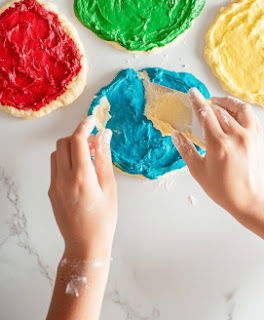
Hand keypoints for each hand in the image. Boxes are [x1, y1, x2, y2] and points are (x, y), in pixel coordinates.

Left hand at [48, 116, 116, 259]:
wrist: (85, 245)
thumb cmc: (103, 219)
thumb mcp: (109, 186)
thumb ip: (104, 158)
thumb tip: (104, 135)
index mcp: (81, 177)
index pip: (77, 140)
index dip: (85, 126)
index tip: (93, 121)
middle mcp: (64, 178)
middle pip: (63, 143)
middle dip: (77, 136)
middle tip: (94, 142)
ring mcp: (55, 185)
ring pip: (57, 153)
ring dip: (70, 148)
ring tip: (88, 157)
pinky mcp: (52, 191)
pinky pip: (55, 167)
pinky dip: (66, 161)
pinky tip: (81, 171)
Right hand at [172, 88, 263, 223]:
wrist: (252, 201)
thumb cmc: (224, 190)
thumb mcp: (199, 172)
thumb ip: (186, 150)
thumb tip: (176, 135)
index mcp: (219, 144)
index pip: (205, 114)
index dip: (197, 101)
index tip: (192, 92)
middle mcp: (236, 136)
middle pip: (220, 110)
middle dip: (208, 104)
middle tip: (201, 105)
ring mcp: (250, 136)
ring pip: (238, 108)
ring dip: (226, 102)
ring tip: (218, 103)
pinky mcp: (259, 138)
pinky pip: (251, 116)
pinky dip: (241, 110)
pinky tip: (233, 113)